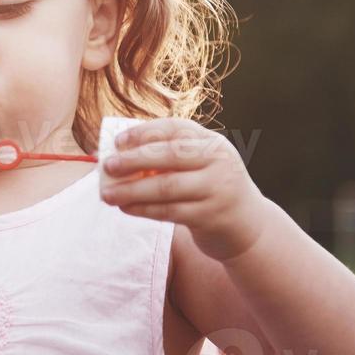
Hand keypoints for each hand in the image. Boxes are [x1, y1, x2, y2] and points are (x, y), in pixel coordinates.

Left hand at [99, 117, 269, 261]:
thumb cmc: (209, 190)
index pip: (175, 128)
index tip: (118, 142)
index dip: (143, 132)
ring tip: (107, 194)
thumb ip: (166, 158)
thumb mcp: (198, 166)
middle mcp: (218, 161)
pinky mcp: (211, 216)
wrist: (248, 226)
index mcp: (212, 142)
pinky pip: (169, 211)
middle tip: (107, 166)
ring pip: (166, 186)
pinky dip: (143, 209)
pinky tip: (125, 208)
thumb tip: (116, 155)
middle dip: (134, 159)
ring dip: (131, 190)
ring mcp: (217, 189)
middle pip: (170, 155)